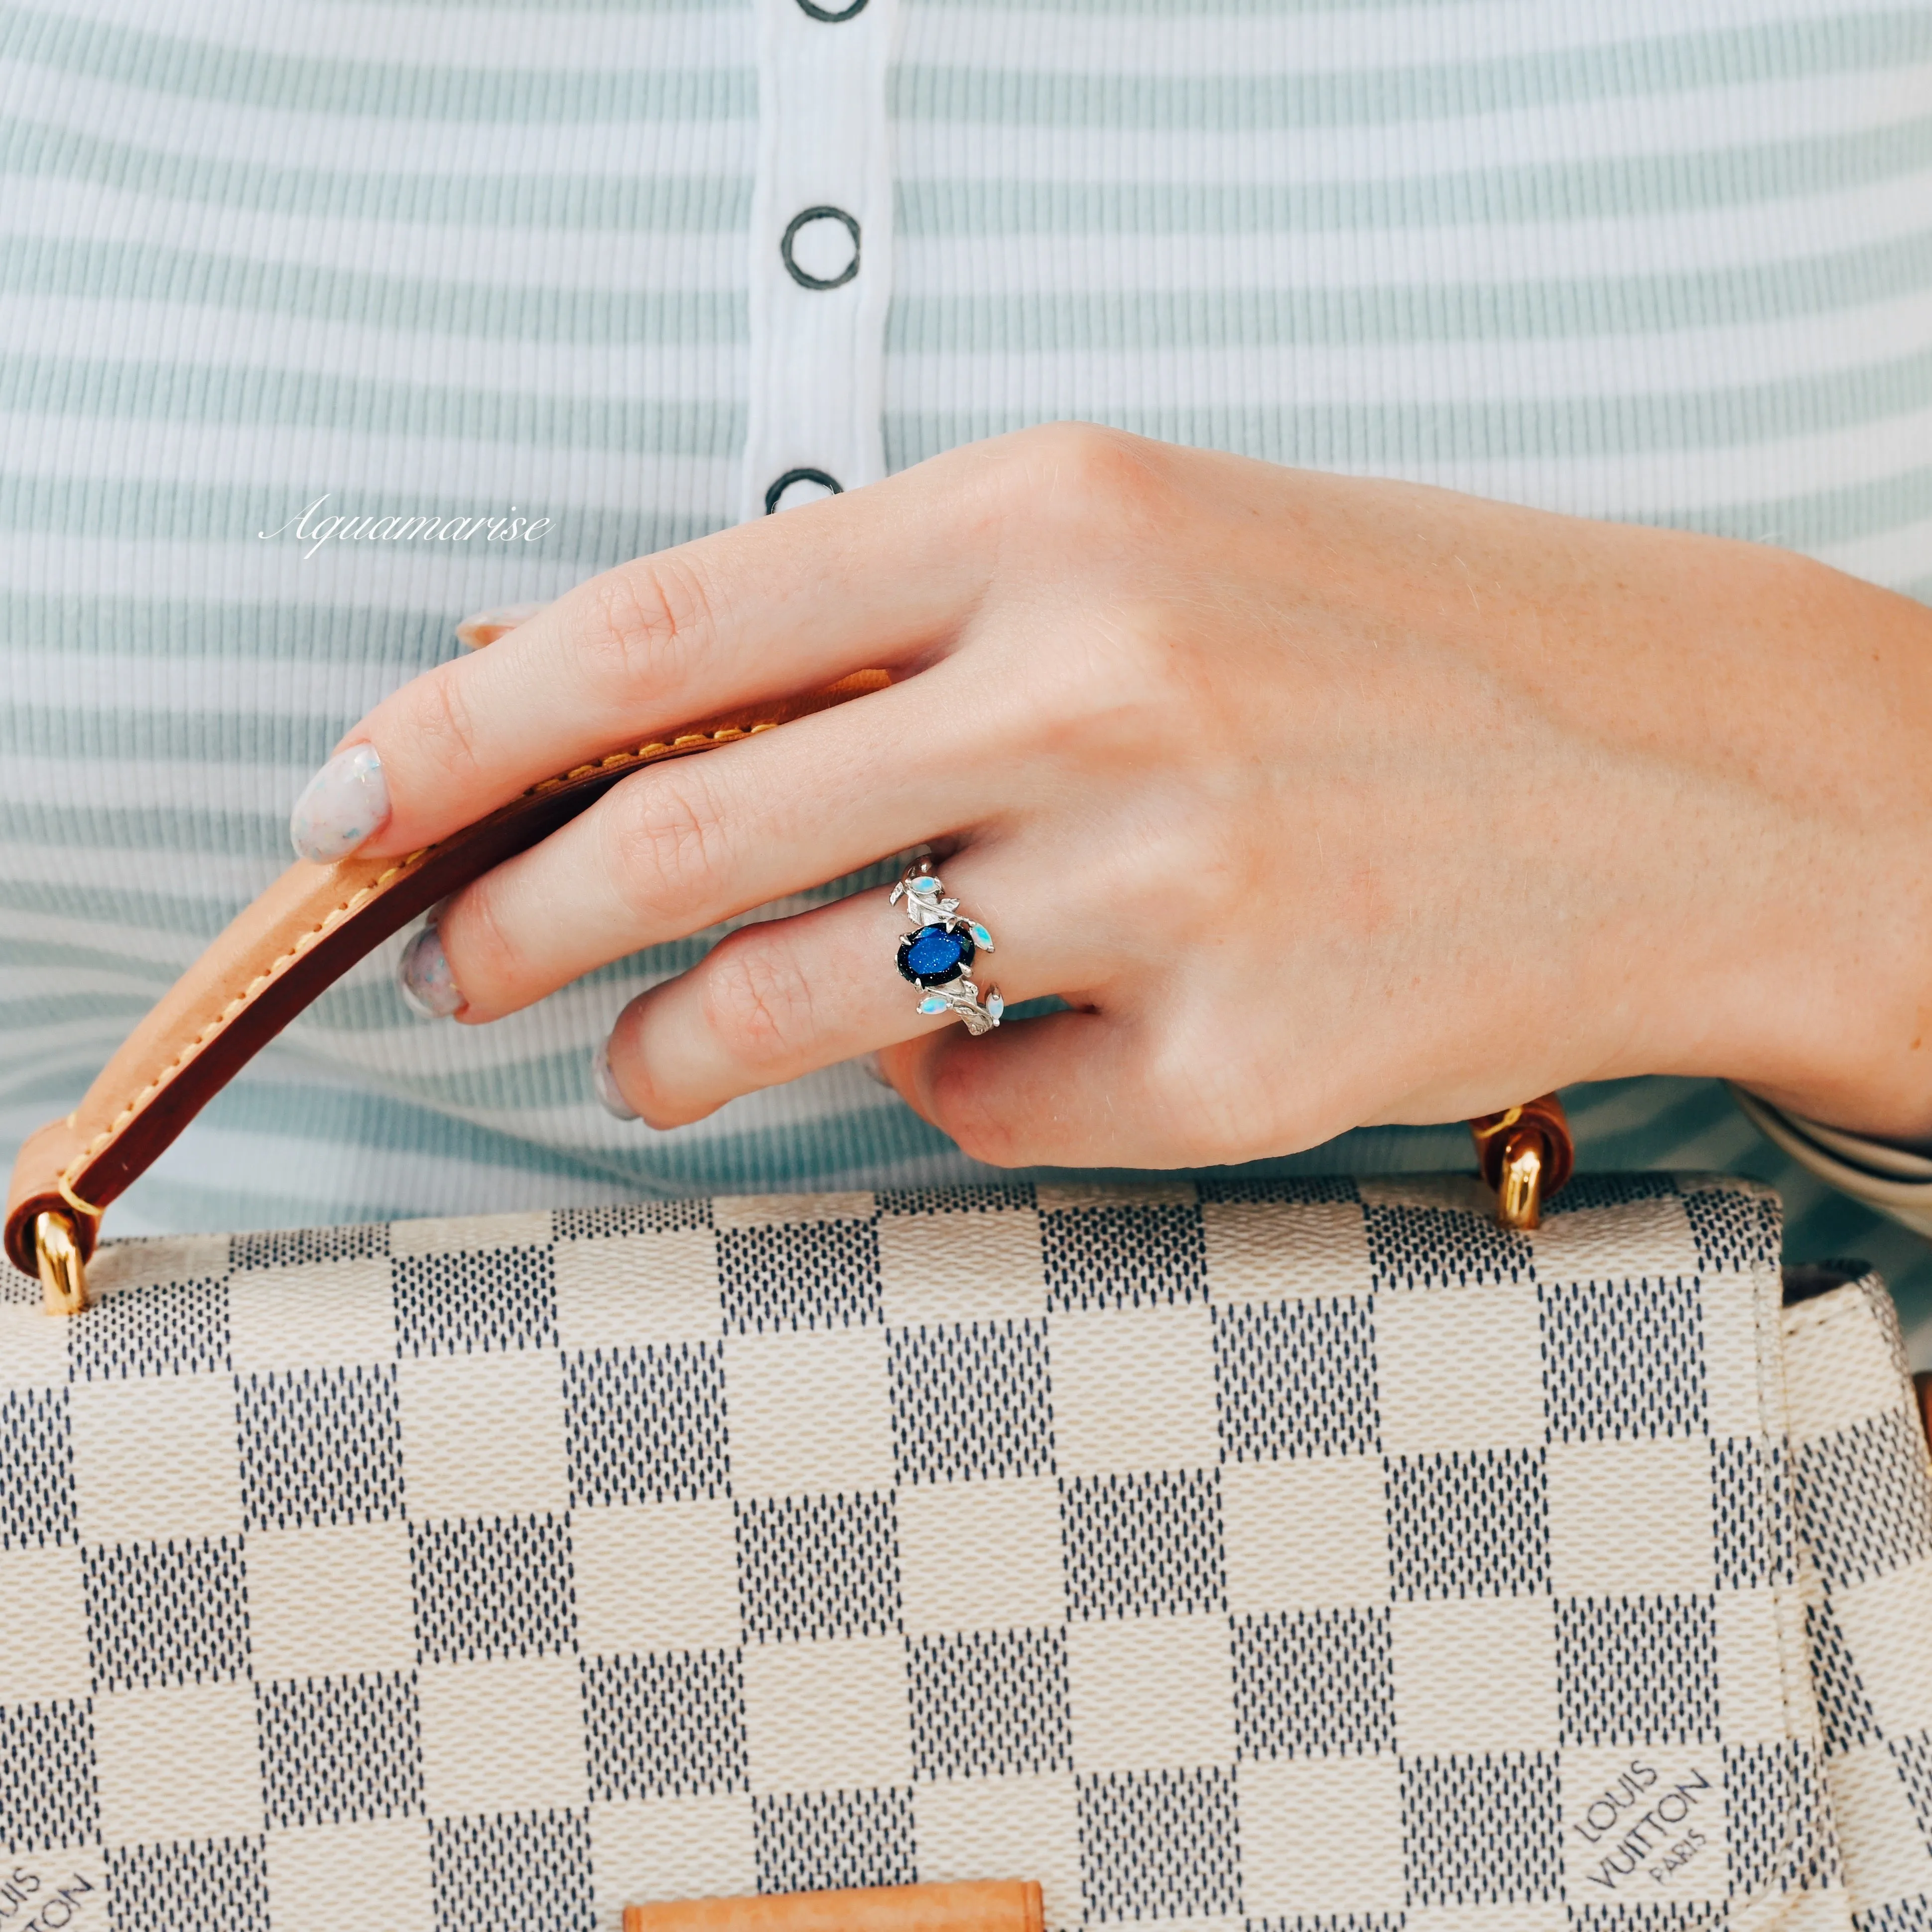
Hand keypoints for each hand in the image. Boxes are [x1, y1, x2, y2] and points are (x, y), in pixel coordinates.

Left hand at [289, 424, 1931, 1164]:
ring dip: (687, 1050)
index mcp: (1055, 519)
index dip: (471, 725)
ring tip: (653, 1065)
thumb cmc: (1398, 643)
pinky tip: (1024, 1047)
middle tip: (456, 970)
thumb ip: (904, 629)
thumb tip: (657, 732)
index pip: (669, 623)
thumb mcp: (1143, 552)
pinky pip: (991, 1107)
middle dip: (520, 924)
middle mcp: (1100, 692)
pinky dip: (959, 1090)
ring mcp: (1170, 890)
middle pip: (690, 832)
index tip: (359, 799)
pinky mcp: (1233, 1066)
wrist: (1686, 771)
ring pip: (812, 1005)